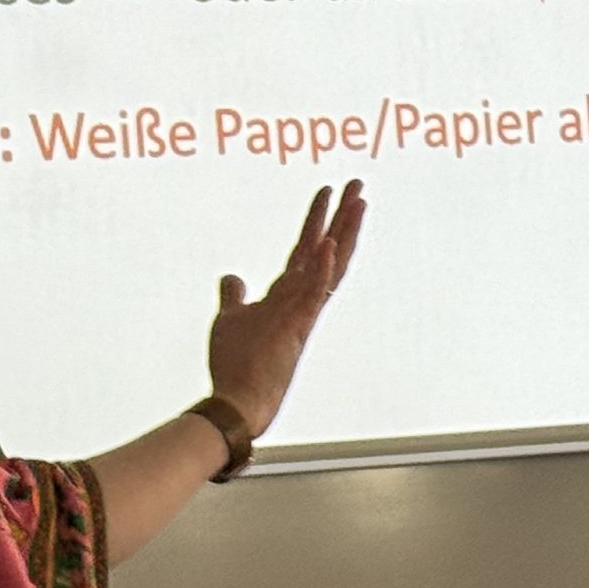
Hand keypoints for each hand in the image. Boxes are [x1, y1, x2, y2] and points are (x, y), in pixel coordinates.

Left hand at [207, 180, 364, 439]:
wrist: (239, 403)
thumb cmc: (235, 365)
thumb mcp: (230, 319)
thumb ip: (234, 297)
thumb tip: (232, 277)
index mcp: (287, 295)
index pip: (306, 249)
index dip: (317, 220)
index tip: (328, 191)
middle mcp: (300, 299)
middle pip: (327, 248)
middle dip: (342, 215)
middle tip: (357, 184)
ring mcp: (301, 312)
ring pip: (329, 265)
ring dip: (344, 232)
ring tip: (358, 201)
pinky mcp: (295, 327)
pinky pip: (312, 293)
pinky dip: (322, 269)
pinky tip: (328, 244)